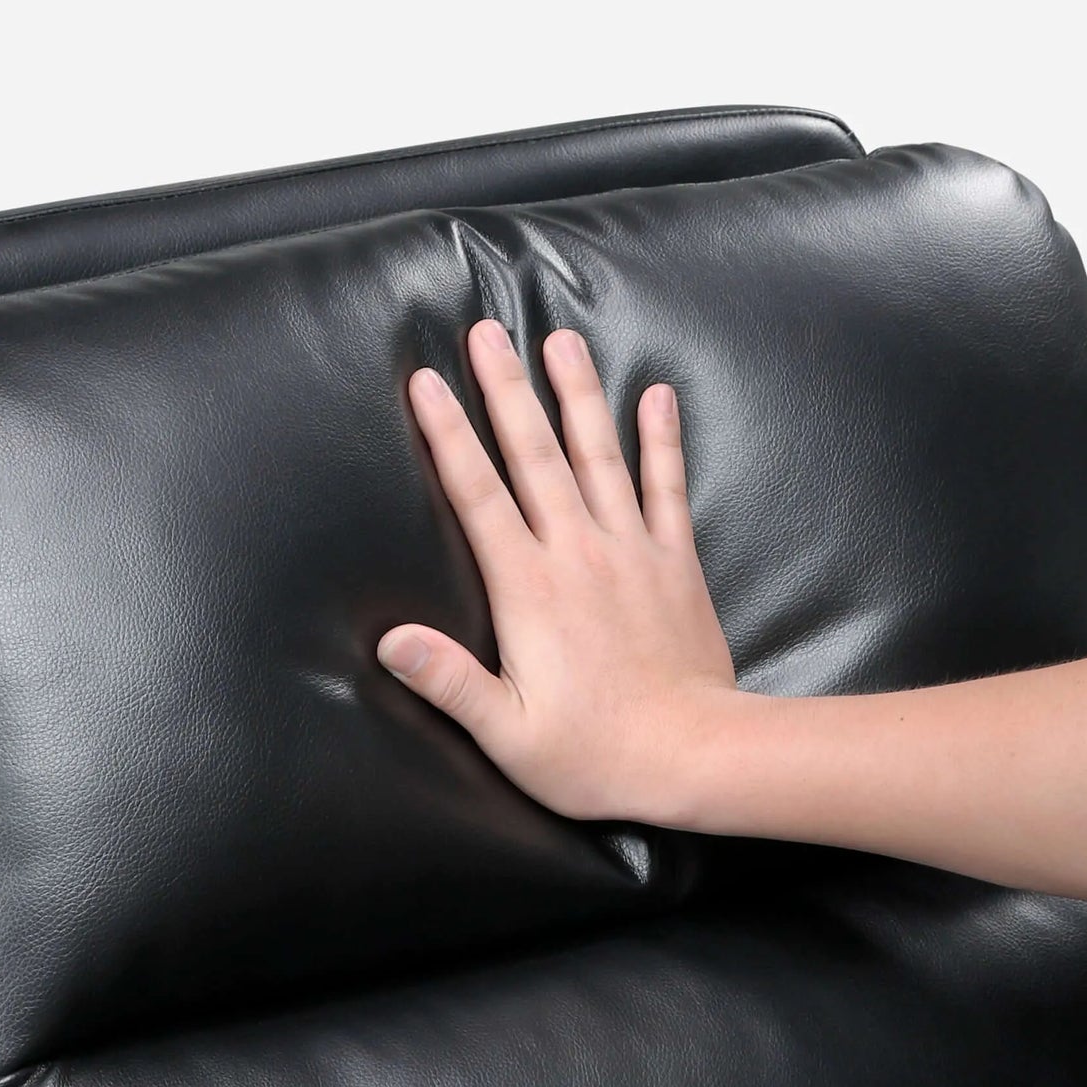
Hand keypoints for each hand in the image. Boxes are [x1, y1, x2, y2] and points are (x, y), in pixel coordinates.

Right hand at [378, 319, 737, 824]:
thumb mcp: (507, 732)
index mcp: (529, 589)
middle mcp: (579, 553)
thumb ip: (449, 681)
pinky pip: (667, 487)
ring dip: (578, 395)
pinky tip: (658, 396)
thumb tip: (390, 640)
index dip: (448, 435)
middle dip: (506, 389)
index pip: (477, 496)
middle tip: (486, 331)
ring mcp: (632, 551)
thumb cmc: (595, 755)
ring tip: (560, 339)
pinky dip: (663, 440)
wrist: (696, 756)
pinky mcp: (674, 564)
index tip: (427, 382)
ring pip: (599, 455)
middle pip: (534, 455)